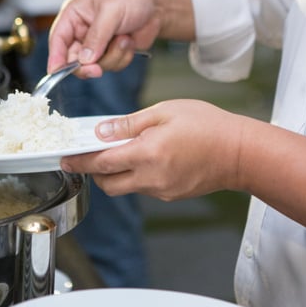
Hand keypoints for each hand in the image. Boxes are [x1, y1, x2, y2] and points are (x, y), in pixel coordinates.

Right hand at [47, 0, 192, 77]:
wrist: (157, 5)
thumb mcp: (111, 12)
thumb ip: (96, 37)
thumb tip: (84, 59)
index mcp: (74, 15)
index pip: (58, 39)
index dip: (55, 57)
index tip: (56, 72)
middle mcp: (82, 31)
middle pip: (73, 59)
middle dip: (88, 65)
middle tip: (97, 69)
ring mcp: (97, 44)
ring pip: (94, 66)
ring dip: (112, 56)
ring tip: (124, 38)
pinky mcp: (111, 52)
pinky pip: (111, 66)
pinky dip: (122, 57)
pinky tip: (129, 42)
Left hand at [60, 99, 243, 199]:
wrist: (240, 153)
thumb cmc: (208, 125)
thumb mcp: (165, 111)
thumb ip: (130, 124)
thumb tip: (102, 131)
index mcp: (147, 153)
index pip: (101, 163)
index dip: (79, 161)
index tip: (65, 158)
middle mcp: (151, 178)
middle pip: (107, 184)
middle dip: (95, 171)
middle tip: (94, 154)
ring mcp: (162, 190)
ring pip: (126, 188)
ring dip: (117, 173)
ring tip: (125, 151)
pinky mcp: (171, 195)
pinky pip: (144, 188)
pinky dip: (137, 176)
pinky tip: (149, 158)